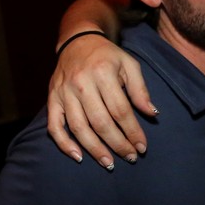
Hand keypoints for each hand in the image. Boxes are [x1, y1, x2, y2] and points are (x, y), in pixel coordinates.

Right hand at [47, 33, 155, 168]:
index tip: (142, 147)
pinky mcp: (52, 98)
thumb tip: (152, 114)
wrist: (77, 41)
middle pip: (100, 122)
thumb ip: (140, 90)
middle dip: (117, 144)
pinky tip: (78, 157)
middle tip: (130, 158)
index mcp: (103, 73)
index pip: (120, 110)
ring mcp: (63, 92)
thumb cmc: (108, 56)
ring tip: (109, 163)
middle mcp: (81, 83)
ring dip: (94, 149)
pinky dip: (64, 144)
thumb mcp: (129, 65)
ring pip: (79, 128)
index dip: (132, 131)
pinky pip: (54, 126)